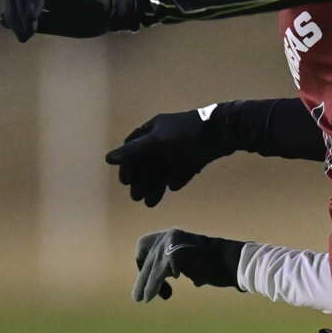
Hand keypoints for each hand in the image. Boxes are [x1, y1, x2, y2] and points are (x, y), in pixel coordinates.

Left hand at [0, 0, 113, 40]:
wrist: (112, 12)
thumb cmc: (88, 19)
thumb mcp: (55, 24)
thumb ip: (32, 21)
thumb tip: (3, 21)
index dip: (13, 17)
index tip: (22, 37)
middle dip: (15, 15)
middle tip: (22, 35)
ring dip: (22, 11)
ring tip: (28, 30)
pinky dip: (32, 2)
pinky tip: (35, 19)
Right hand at [105, 110, 219, 206]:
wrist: (223, 132)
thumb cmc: (186, 135)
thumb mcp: (157, 142)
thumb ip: (134, 151)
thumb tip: (108, 158)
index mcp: (153, 129)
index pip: (133, 147)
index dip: (128, 165)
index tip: (126, 182)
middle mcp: (164, 137)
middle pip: (148, 161)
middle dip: (142, 180)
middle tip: (137, 198)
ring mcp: (180, 147)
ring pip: (163, 168)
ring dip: (155, 185)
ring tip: (150, 203)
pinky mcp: (195, 156)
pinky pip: (181, 170)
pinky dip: (176, 179)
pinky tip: (172, 189)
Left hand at [133, 228, 245, 302]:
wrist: (232, 262)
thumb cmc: (215, 265)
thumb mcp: (190, 261)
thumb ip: (177, 264)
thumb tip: (171, 273)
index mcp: (171, 236)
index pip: (144, 246)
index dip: (143, 263)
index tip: (149, 278)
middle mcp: (169, 236)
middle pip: (148, 260)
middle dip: (143, 280)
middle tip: (138, 297)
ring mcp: (172, 243)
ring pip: (153, 268)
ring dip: (147, 285)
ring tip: (142, 299)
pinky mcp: (176, 254)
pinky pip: (160, 273)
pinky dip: (156, 285)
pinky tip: (158, 294)